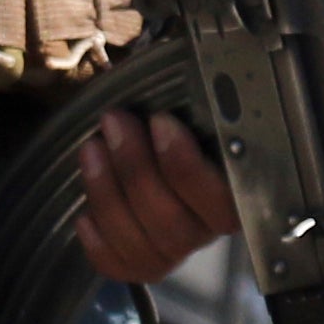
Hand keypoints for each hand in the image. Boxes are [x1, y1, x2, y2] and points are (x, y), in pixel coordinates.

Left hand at [79, 106, 239, 286]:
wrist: (168, 150)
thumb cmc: (185, 123)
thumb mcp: (202, 110)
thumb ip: (202, 104)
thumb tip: (187, 57)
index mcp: (239, 194)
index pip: (220, 198)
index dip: (184, 164)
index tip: (158, 121)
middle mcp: (209, 231)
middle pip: (170, 221)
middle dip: (134, 168)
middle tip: (112, 123)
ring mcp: (175, 251)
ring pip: (140, 242)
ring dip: (107, 193)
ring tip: (90, 149)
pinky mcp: (143, 263)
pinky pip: (119, 266)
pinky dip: (98, 242)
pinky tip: (85, 213)